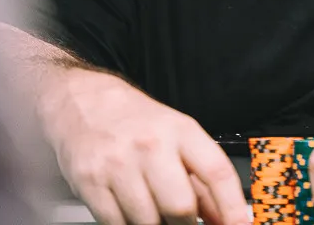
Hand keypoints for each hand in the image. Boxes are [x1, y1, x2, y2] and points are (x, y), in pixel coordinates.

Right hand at [38, 67, 247, 224]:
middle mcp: (150, 145)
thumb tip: (222, 217)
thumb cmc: (134, 120)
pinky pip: (116, 224)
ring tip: (154, 213)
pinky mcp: (90, 182)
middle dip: (186, 224)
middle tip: (182, 221)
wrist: (82, 101)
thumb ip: (201, 179)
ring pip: (148, 222)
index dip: (231, 205)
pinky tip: (131, 213)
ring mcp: (118, 164)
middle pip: (180, 205)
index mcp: (180, 130)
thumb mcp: (176, 135)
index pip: (216, 171)